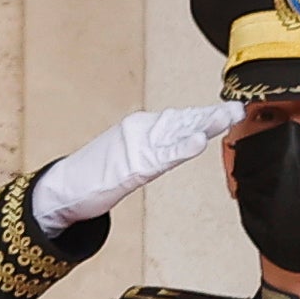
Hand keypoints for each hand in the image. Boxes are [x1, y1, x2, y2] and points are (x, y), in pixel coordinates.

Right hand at [32, 104, 243, 232]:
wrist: (62, 190)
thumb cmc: (97, 175)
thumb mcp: (132, 158)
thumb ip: (156, 149)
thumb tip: (180, 138)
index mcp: (142, 129)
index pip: (181, 120)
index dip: (206, 115)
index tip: (231, 110)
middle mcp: (141, 133)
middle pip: (183, 122)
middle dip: (211, 116)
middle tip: (237, 108)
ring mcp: (136, 148)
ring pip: (175, 133)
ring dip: (203, 125)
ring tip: (226, 117)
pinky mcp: (131, 167)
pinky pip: (160, 158)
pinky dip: (180, 149)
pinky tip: (197, 142)